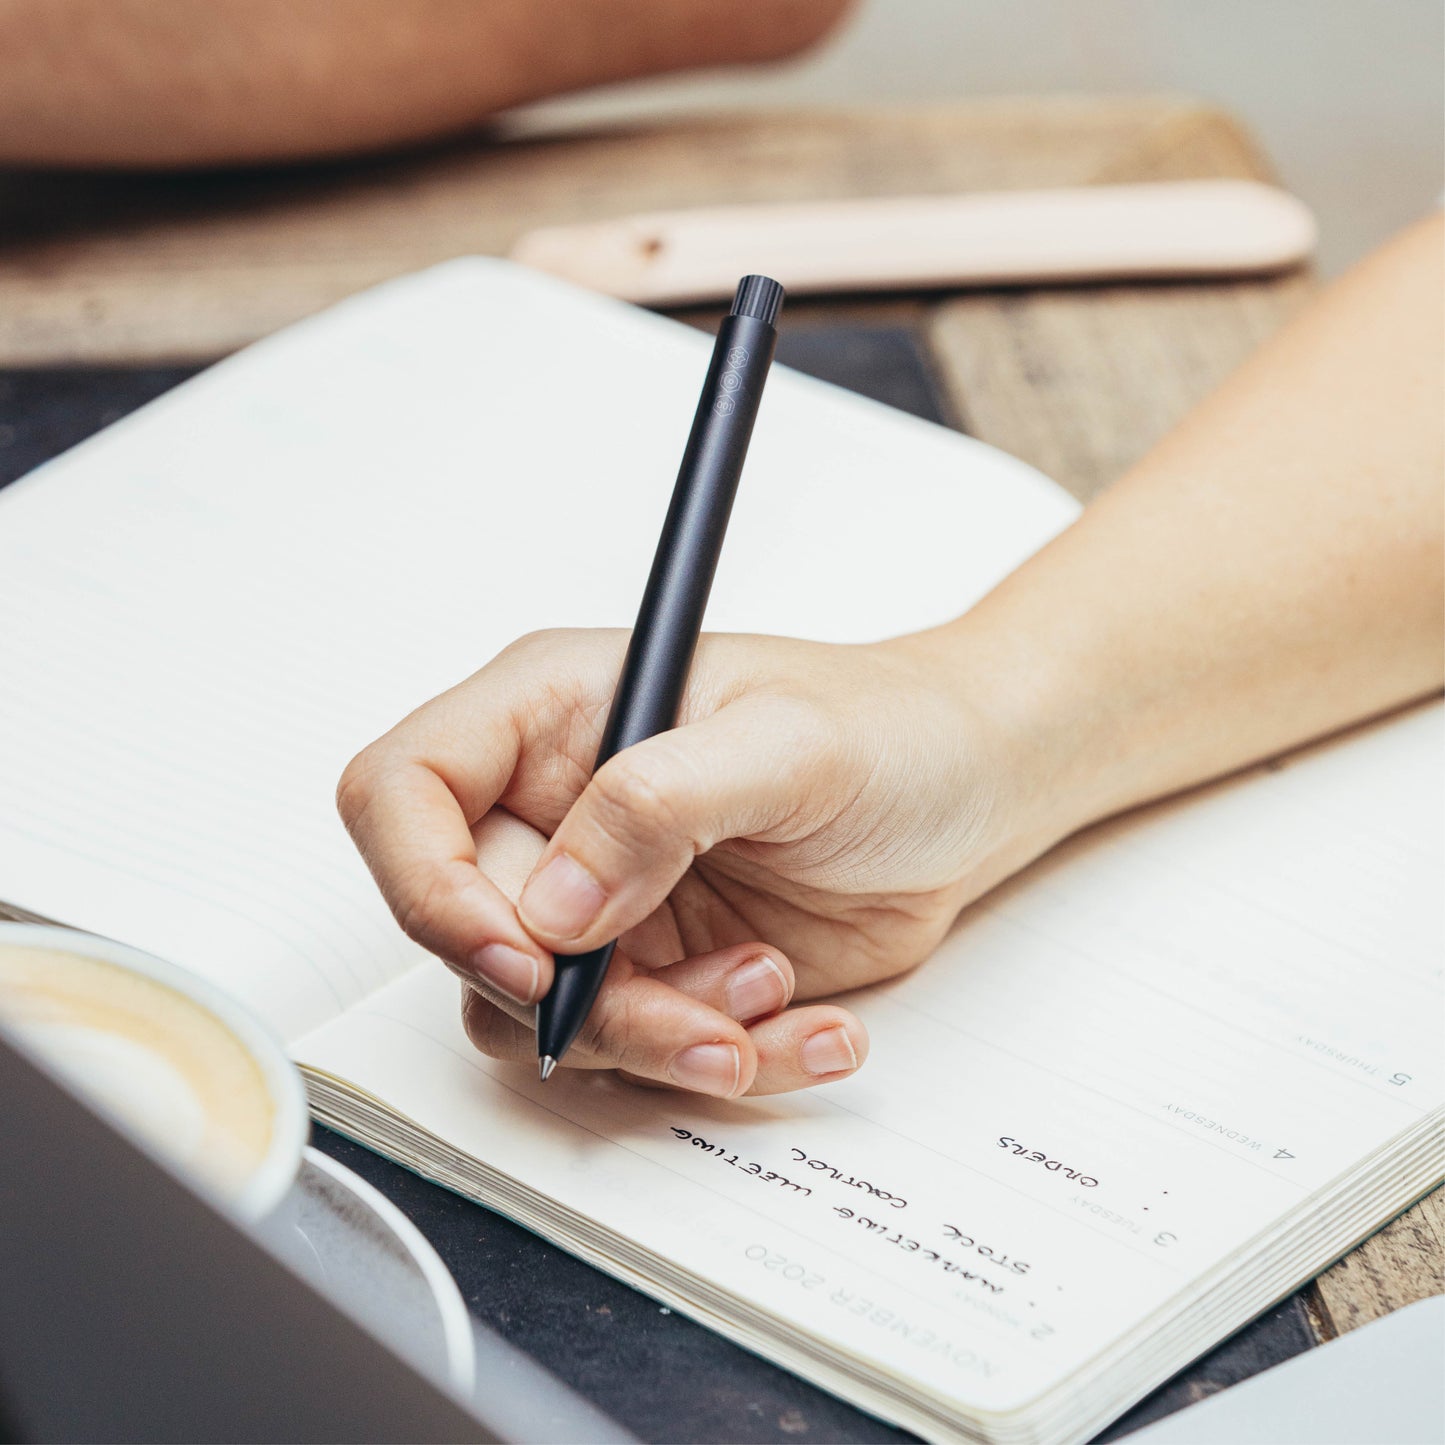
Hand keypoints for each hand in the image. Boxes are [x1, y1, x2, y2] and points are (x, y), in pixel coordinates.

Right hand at [337, 628, 1041, 1096]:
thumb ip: (654, 806)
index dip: (425, 883)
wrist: (969, 790)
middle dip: (585, 998)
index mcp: (553, 711)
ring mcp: (603, 896)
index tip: (526, 954)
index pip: (403, 791)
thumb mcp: (787, 743)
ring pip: (547, 1014)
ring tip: (767, 998)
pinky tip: (805, 1018)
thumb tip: (550, 909)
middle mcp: (557, 807)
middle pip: (472, 931)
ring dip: (657, 1037)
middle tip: (701, 1008)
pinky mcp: (656, 965)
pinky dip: (715, 1055)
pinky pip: (636, 1048)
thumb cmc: (890, 726)